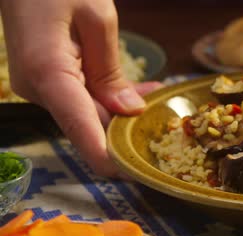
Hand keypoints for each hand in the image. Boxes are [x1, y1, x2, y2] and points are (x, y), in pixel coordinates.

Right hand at [0, 0, 161, 176]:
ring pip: (88, 113)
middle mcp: (38, 89)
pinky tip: (138, 91)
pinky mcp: (44, 81)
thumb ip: (111, 69)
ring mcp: (39, 87)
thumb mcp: (96, 17)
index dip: (112, 160)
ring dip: (122, 110)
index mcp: (49, 75)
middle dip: (127, 129)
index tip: (142, 173)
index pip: (83, 133)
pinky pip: (81, 98)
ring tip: (156, 95)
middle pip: (90, 125)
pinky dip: (108, 97)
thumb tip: (128, 111)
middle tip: (166, 122)